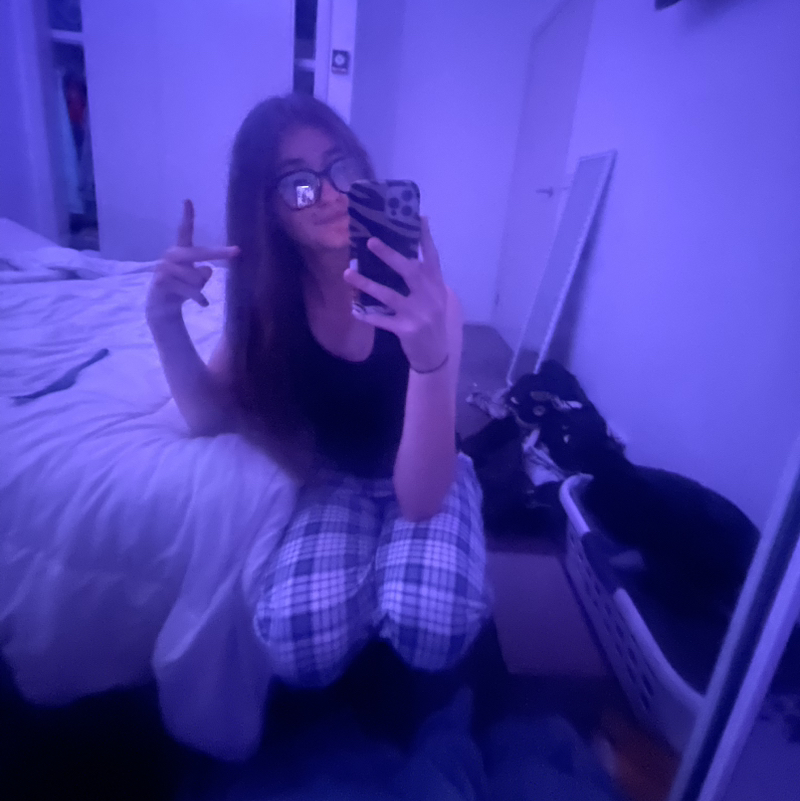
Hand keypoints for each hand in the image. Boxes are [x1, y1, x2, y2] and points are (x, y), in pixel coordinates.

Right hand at [146, 200, 238, 325]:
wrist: (162, 308)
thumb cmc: (182, 289)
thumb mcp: (197, 280)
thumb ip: (203, 273)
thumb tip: (207, 269)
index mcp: (180, 251)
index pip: (184, 231)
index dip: (187, 217)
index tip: (188, 200)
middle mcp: (171, 255)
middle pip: (198, 252)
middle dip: (218, 253)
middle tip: (237, 251)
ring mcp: (164, 268)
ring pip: (196, 276)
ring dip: (199, 288)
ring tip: (194, 294)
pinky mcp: (161, 282)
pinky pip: (190, 290)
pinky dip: (199, 298)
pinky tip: (203, 304)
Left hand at [343, 217, 449, 372]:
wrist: (436, 354)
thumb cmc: (431, 320)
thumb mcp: (434, 297)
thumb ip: (423, 279)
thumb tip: (402, 255)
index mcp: (436, 285)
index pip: (432, 257)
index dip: (425, 238)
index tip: (418, 218)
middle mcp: (429, 296)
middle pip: (409, 271)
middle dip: (390, 255)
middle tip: (370, 241)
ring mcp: (418, 314)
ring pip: (389, 295)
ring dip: (367, 284)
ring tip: (347, 274)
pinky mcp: (407, 330)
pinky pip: (382, 321)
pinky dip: (368, 315)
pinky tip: (354, 310)